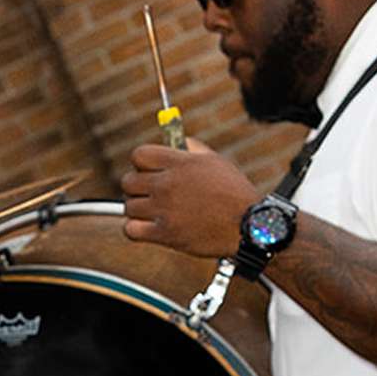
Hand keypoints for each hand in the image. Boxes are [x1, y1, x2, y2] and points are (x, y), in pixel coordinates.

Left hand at [121, 142, 256, 257]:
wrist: (248, 226)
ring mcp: (164, 209)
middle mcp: (168, 184)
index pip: (139, 155)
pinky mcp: (165, 234)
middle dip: (136, 186)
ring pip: (129, 206)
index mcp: (180, 163)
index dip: (141, 163)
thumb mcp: (216, 161)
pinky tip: (148, 228)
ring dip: (138, 209)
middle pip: (128, 181)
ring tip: (153, 212)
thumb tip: (176, 141)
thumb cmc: (234, 193)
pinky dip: (135, 229)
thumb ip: (193, 149)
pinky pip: (130, 230)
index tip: (149, 171)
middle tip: (149, 193)